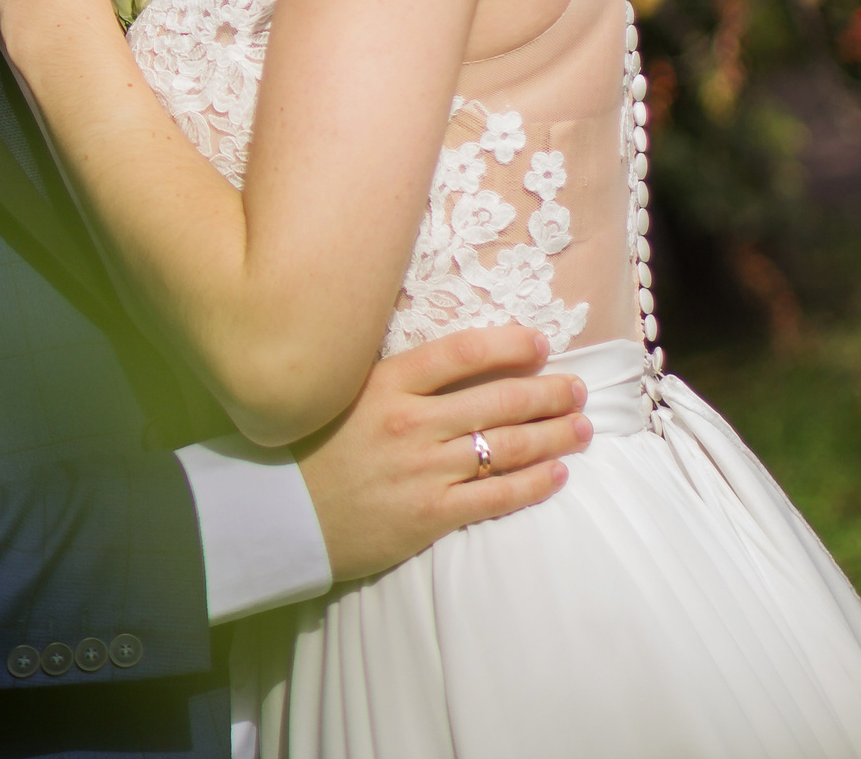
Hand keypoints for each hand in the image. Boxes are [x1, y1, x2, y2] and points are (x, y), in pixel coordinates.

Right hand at [296, 326, 590, 582]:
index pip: (461, 353)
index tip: (540, 344)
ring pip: (508, 446)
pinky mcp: (431, 514)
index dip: (509, 345)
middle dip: (548, 393)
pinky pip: (498, 496)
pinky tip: (557, 473)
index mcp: (385, 385)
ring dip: (554, 435)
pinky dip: (535, 483)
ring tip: (580, 428)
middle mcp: (409, 422)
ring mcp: (423, 470)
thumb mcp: (343, 396)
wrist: (279, 515)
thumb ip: (394, 382)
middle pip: (498, 399)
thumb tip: (455, 368)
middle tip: (576, 390)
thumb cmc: (310, 452)